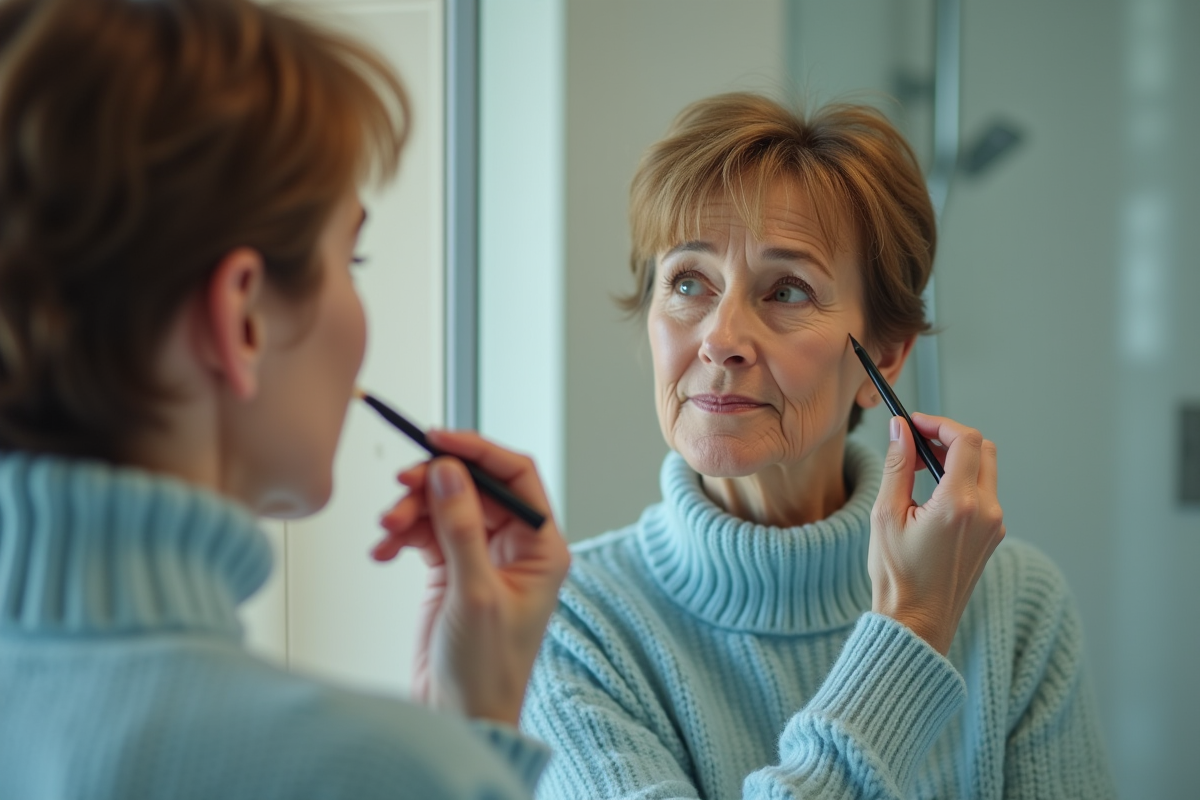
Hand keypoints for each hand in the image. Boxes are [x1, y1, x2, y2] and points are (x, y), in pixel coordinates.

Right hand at [373, 430, 570, 725]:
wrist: (460, 716)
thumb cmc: (486, 669)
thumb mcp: (474, 593)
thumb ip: (461, 528)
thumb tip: (450, 471)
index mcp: (542, 547)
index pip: (516, 475)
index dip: (478, 450)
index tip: (438, 439)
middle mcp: (516, 546)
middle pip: (473, 487)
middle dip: (434, 484)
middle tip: (401, 487)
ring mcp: (482, 556)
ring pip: (445, 506)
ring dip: (411, 511)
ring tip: (387, 530)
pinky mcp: (452, 570)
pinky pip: (425, 532)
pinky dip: (402, 535)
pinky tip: (384, 551)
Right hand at [868, 413, 1004, 654]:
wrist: (917, 623)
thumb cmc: (897, 576)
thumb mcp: (886, 514)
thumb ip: (897, 465)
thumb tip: (900, 430)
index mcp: (959, 504)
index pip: (965, 440)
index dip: (938, 423)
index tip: (913, 423)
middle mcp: (986, 512)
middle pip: (983, 449)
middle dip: (951, 437)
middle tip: (917, 440)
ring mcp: (994, 526)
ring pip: (985, 471)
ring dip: (956, 460)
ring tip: (919, 469)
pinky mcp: (992, 537)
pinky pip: (984, 495)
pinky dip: (962, 482)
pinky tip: (931, 495)